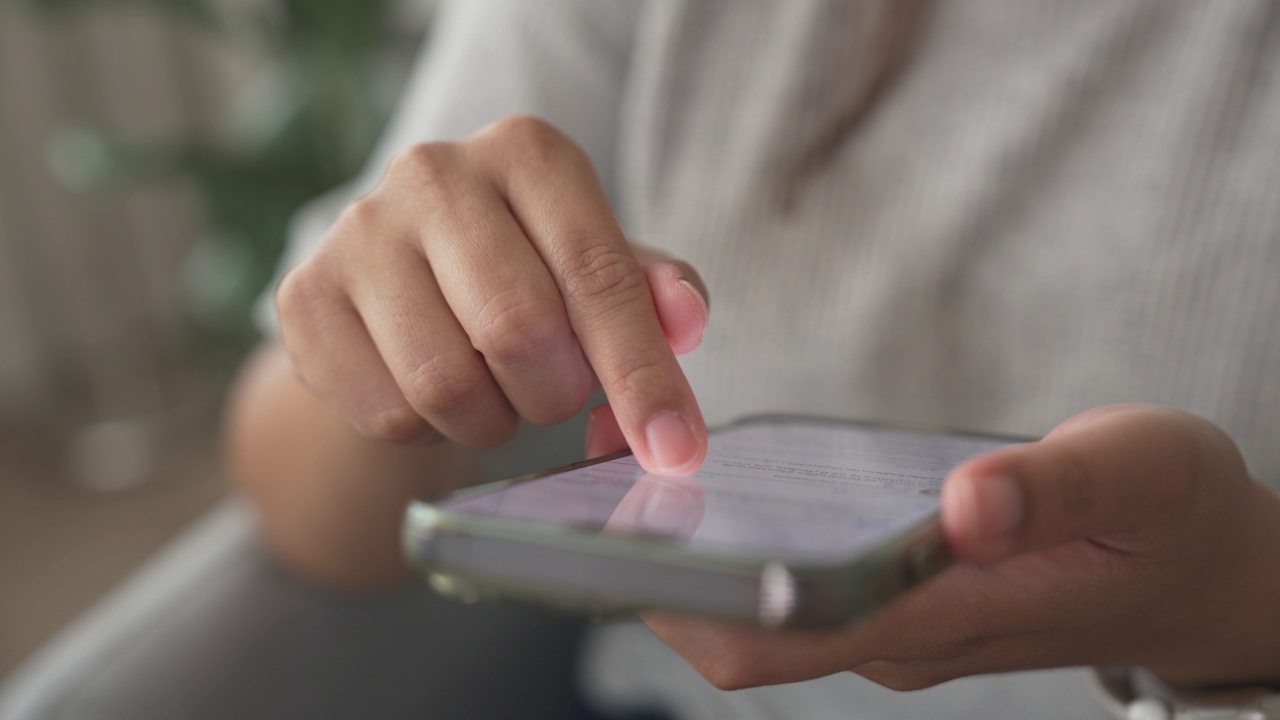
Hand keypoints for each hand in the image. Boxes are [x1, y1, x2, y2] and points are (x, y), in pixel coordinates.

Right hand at [276, 115, 709, 473]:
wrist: (402, 282)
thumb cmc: (526, 272)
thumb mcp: (599, 269)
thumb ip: (653, 293)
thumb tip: (687, 320)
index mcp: (527, 152)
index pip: (599, 276)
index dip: (642, 376)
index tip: (674, 450)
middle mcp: (435, 172)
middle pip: (518, 330)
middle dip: (556, 394)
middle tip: (556, 393)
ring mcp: (358, 231)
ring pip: (444, 383)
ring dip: (492, 418)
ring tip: (496, 389)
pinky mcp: (304, 296)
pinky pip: (387, 412)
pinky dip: (428, 430)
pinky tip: (431, 389)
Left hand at [614, 404, 1279, 689]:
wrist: (1198, 567)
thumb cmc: (1171, 517)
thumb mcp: (1142, 475)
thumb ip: (1056, 487)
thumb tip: (962, 504)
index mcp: (947, 615)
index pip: (790, 636)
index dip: (694, 603)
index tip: (620, 542)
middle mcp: (899, 634)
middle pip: (746, 635)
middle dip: (658, 577)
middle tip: (593, 482)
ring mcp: (891, 622)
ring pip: (762, 611)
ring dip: (688, 557)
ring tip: (627, 466)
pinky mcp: (891, 597)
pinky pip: (790, 582)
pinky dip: (736, 540)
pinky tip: (711, 474)